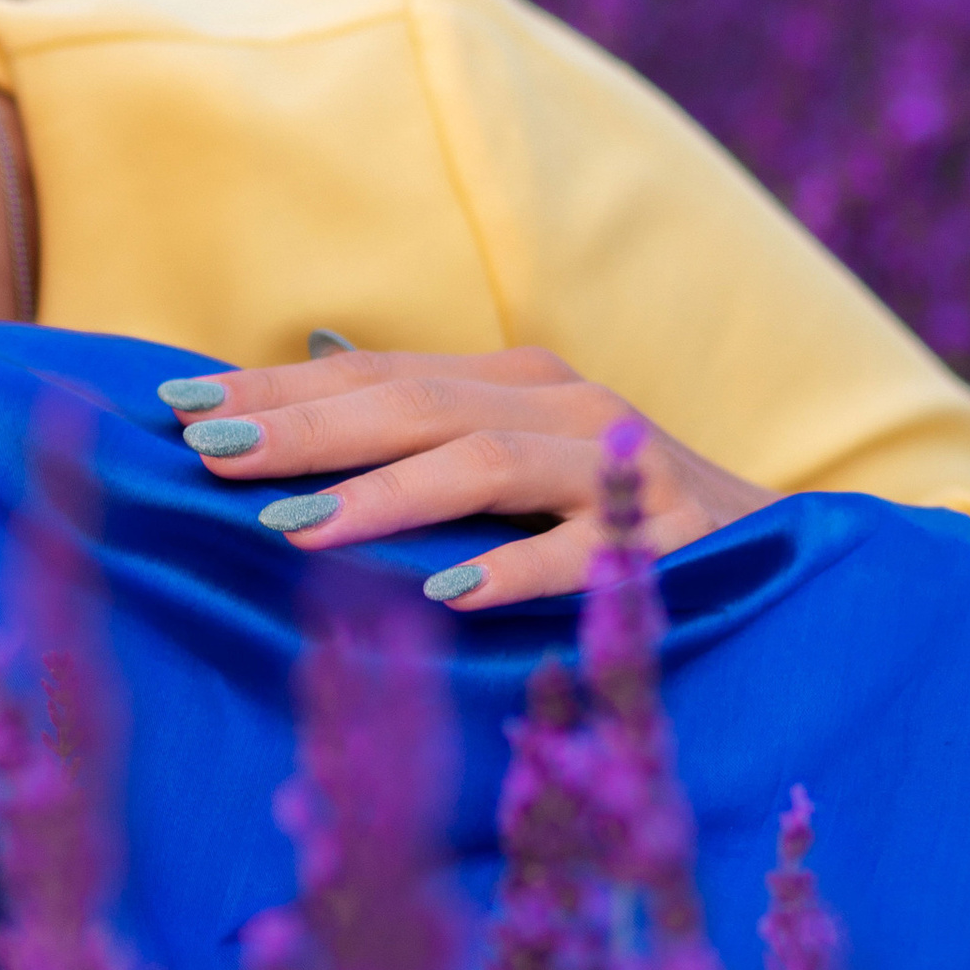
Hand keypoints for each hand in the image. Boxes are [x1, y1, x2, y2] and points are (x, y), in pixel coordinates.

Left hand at [158, 344, 773, 609]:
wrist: (793, 557)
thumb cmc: (623, 522)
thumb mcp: (521, 471)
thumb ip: (425, 446)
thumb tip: (293, 431)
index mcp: (516, 384)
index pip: (374, 375)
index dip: (275, 389)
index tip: (176, 410)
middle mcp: (565, 407)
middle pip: (411, 403)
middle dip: (301, 427)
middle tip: (205, 455)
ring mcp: (620, 468)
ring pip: (484, 461)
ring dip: (382, 492)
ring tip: (289, 526)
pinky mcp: (675, 537)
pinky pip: (579, 553)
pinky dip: (509, 569)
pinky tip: (441, 593)